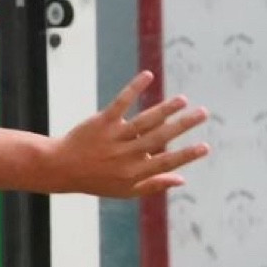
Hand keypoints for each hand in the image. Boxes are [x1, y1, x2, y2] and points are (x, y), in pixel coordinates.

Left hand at [52, 70, 209, 198]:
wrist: (61, 168)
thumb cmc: (97, 180)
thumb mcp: (124, 190)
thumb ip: (153, 184)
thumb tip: (182, 180)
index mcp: (132, 173)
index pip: (164, 163)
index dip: (185, 156)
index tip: (205, 147)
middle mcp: (125, 156)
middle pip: (159, 139)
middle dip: (182, 126)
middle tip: (203, 113)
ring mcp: (113, 138)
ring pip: (143, 122)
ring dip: (165, 109)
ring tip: (183, 100)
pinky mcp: (102, 122)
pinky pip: (120, 103)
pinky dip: (134, 89)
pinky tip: (148, 75)